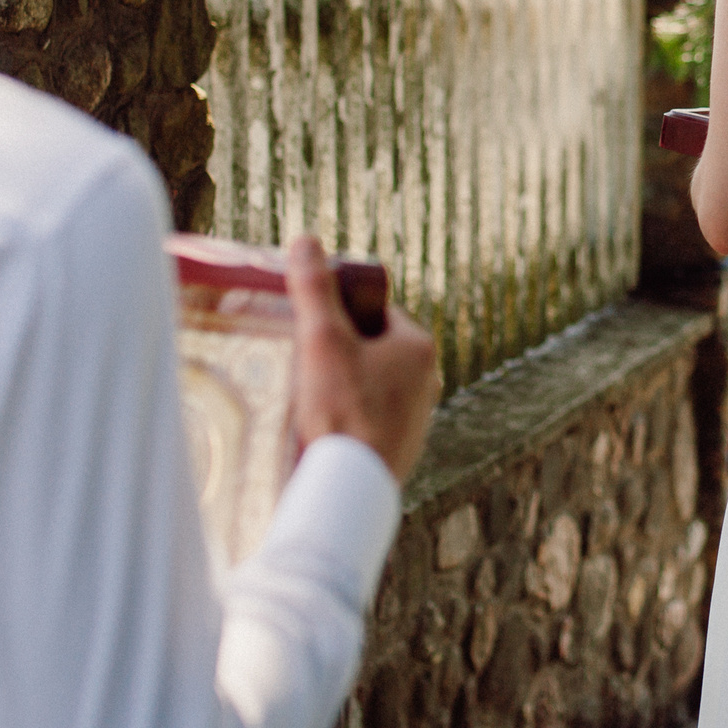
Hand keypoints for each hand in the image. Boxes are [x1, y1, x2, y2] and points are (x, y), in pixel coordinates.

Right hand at [286, 234, 440, 483]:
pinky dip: (346, 420)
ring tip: (306, 399)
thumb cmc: (340, 410)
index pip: (373, 313)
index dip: (336, 316)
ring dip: (340, 389)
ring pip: (370, 388)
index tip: (307, 329)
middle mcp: (428, 381)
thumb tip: (305, 240)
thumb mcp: (321, 340)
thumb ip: (312, 288)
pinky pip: (369, 421)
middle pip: (370, 351)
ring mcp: (417, 419)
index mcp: (418, 347)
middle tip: (300, 363)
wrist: (351, 486)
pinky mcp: (401, 450)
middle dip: (336, 355)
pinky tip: (321, 430)